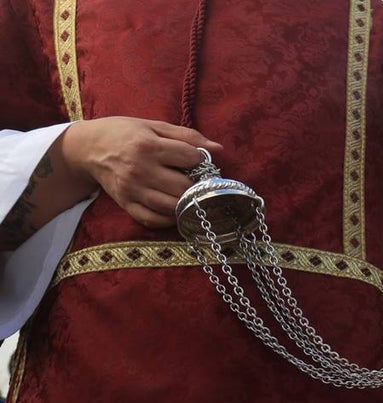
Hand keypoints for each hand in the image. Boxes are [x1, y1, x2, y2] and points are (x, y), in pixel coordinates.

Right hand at [59, 117, 222, 228]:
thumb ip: (187, 136)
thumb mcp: (154, 126)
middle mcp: (140, 170)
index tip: (198, 160)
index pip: (190, 159)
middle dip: (197, 185)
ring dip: (186, 204)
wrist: (88, 147)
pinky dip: (168, 219)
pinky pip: (153, 220)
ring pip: (172, 207)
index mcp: (148, 146)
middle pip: (184, 187)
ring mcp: (132, 190)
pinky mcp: (126, 204)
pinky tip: (174, 208)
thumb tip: (218, 148)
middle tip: (197, 181)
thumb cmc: (125, 133)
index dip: (200, 160)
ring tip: (188, 195)